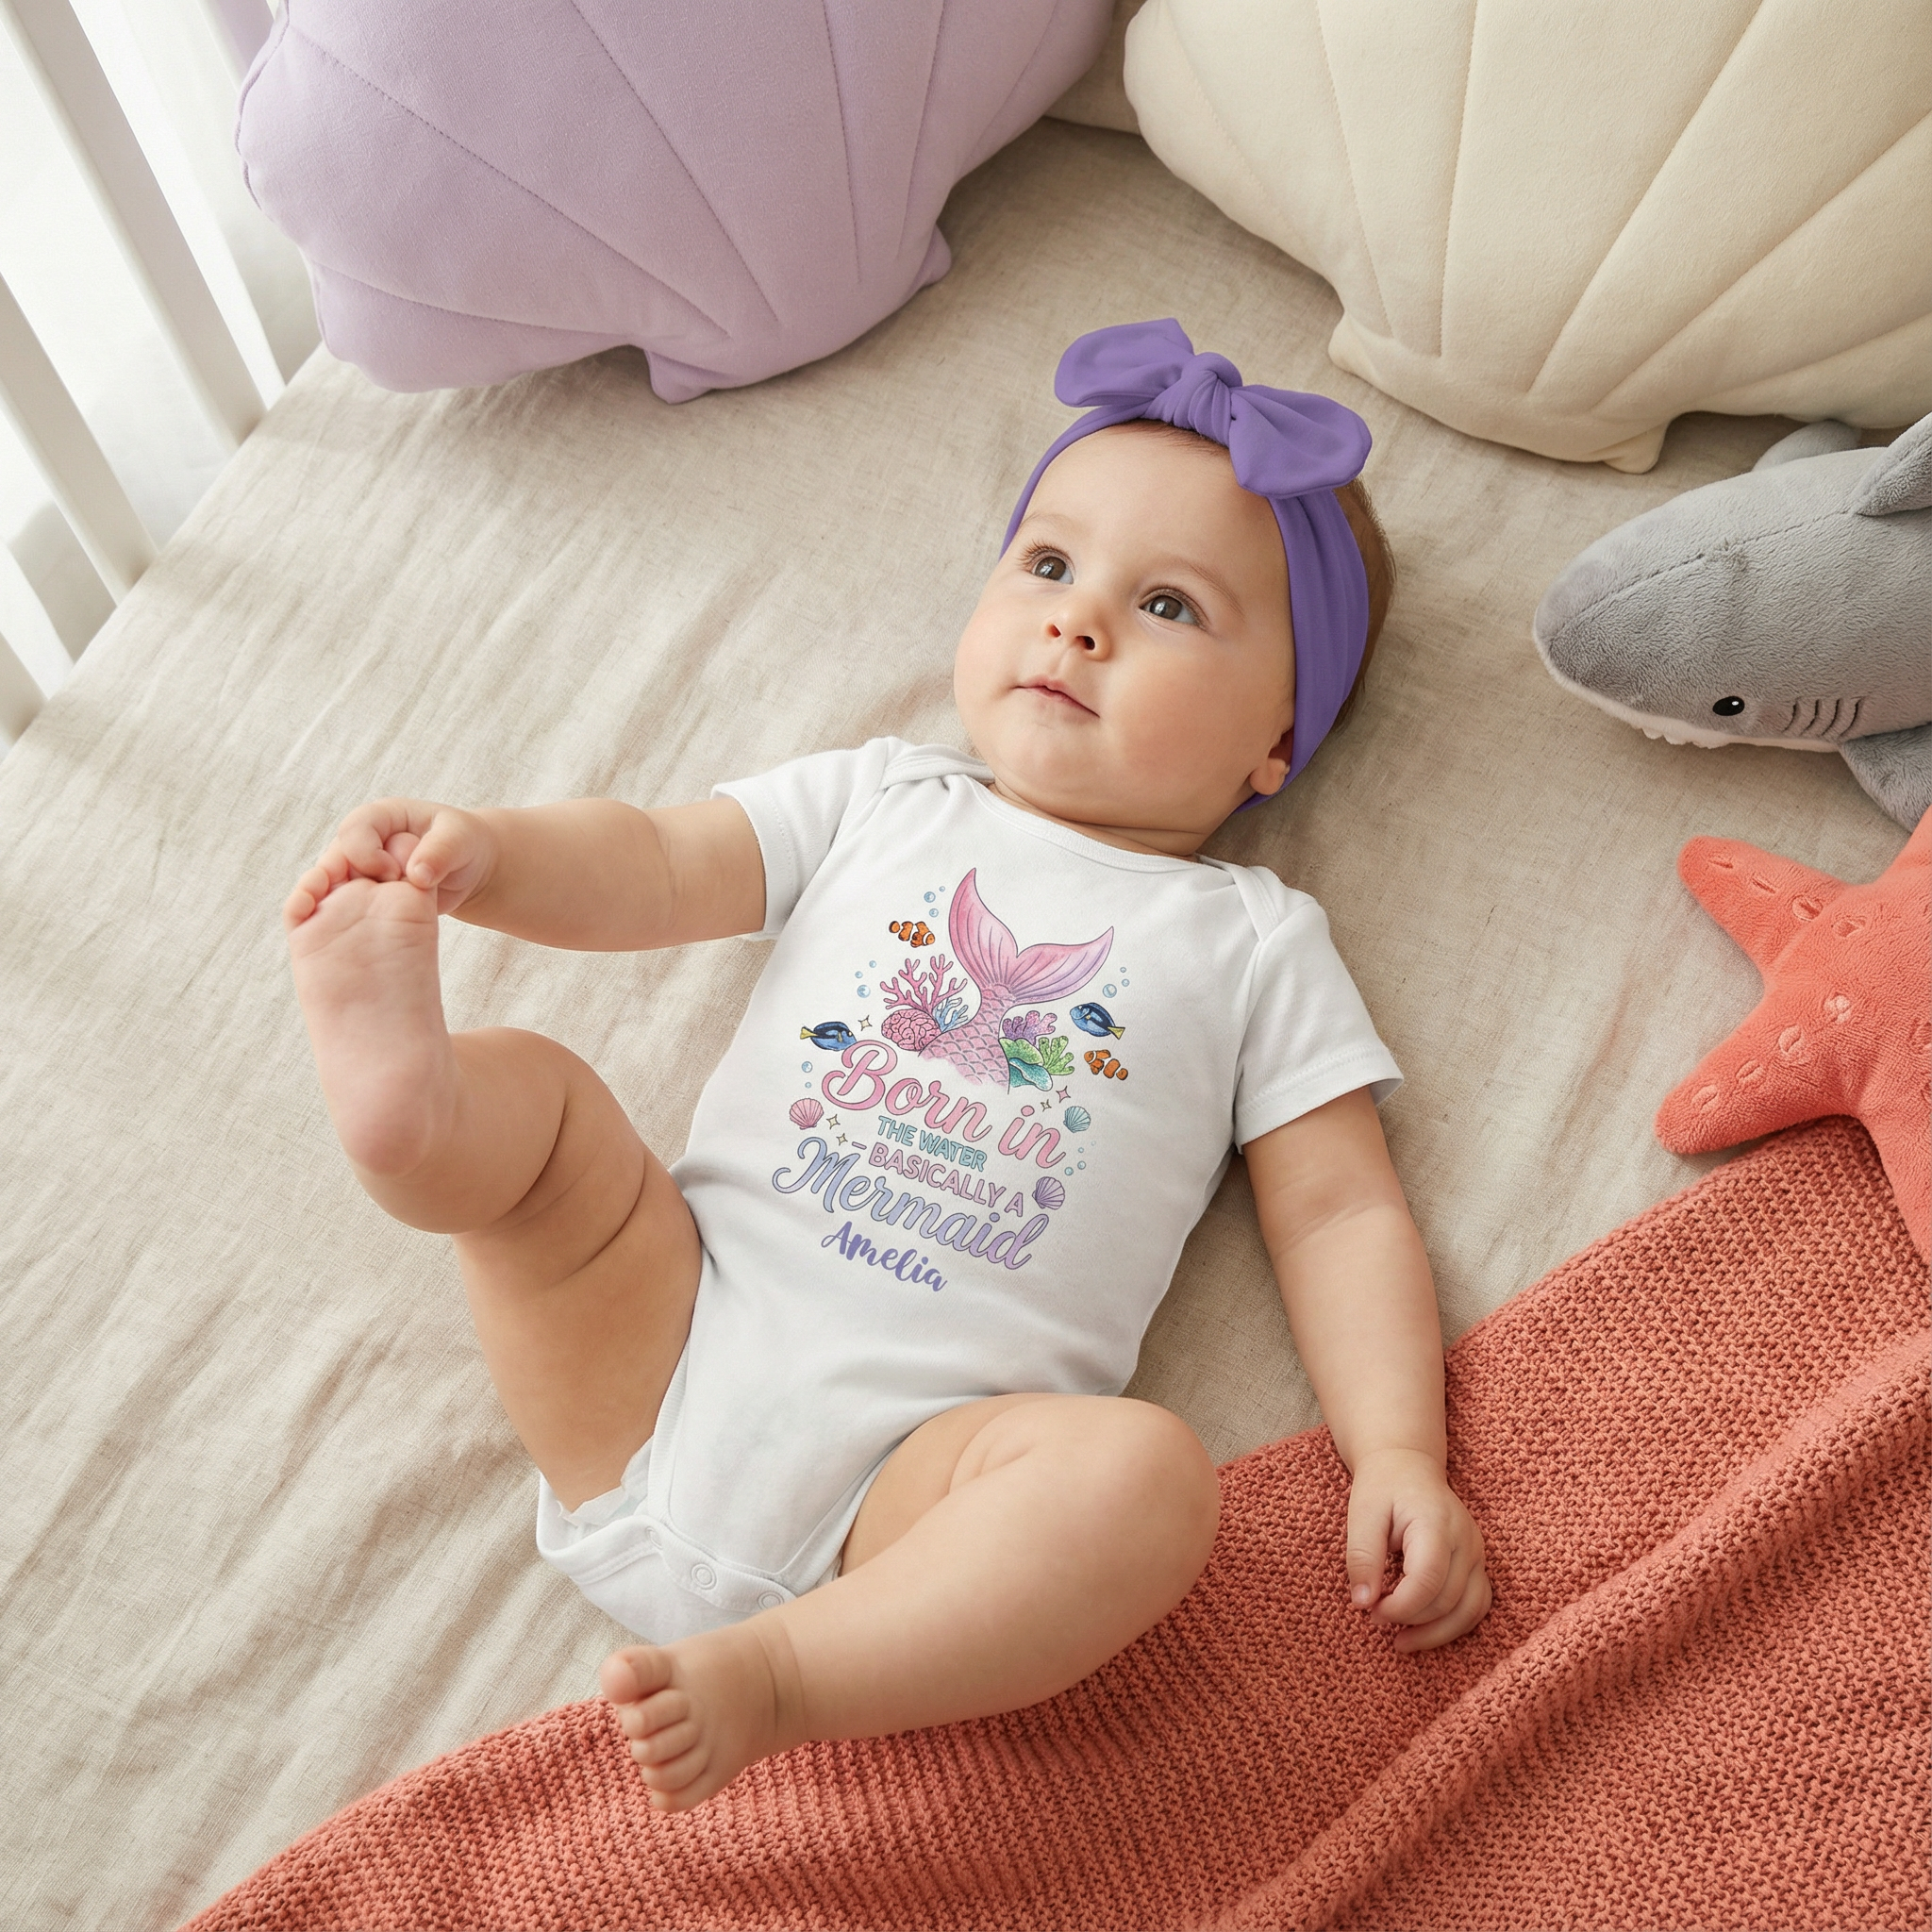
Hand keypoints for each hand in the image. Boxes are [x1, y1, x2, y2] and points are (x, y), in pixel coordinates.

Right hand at [283, 797, 497, 927]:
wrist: (470, 868)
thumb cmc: (463, 844)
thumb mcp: (460, 840)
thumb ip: (441, 851)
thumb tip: (417, 874)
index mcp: (381, 818)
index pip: (354, 830)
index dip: (365, 853)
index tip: (393, 874)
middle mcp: (364, 844)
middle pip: (334, 858)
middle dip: (339, 879)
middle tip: (361, 901)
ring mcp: (360, 871)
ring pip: (332, 885)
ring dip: (334, 902)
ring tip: (345, 922)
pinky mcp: (364, 897)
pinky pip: (341, 905)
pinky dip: (337, 916)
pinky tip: (340, 932)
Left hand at [1345, 1447, 1489, 1652]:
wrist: (1408, 1466)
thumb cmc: (1383, 1488)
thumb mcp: (1362, 1514)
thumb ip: (1362, 1557)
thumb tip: (1362, 1603)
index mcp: (1436, 1522)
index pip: (1428, 1579)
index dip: (1400, 1606)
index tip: (1370, 1611)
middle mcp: (1466, 1539)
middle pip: (1447, 1600)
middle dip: (1410, 1619)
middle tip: (1374, 1617)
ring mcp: (1478, 1553)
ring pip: (1470, 1611)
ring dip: (1435, 1633)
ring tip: (1401, 1642)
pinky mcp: (1478, 1565)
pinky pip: (1476, 1606)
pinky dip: (1452, 1626)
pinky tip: (1423, 1631)